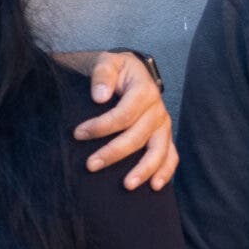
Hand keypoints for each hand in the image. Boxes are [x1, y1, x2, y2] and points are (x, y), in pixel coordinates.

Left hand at [76, 52, 176, 190]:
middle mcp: (158, 110)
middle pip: (138, 136)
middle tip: (91, 165)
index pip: (124, 114)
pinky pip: (171, 156)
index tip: (78, 134)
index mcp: (145, 91)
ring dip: (143, 169)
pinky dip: (165, 172)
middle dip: (113, 153)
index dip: (101, 127)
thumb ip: (102, 74)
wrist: (132, 72)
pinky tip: (154, 187)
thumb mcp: (107, 62)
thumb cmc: (117, 70)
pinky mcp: (164, 136)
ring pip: (158, 151)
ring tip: (127, 185)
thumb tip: (100, 97)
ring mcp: (163, 125)